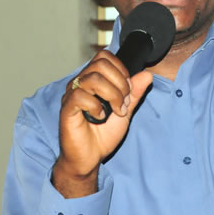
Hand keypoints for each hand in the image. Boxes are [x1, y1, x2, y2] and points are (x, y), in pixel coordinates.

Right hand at [52, 50, 152, 196]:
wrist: (90, 157)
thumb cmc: (103, 135)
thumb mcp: (126, 111)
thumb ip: (135, 93)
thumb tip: (147, 74)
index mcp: (92, 79)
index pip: (105, 57)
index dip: (121, 70)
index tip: (128, 91)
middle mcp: (80, 83)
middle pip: (100, 64)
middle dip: (119, 82)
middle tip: (123, 103)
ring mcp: (72, 95)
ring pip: (92, 78)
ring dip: (111, 94)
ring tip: (115, 110)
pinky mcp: (66, 109)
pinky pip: (80, 96)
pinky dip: (96, 106)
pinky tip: (100, 117)